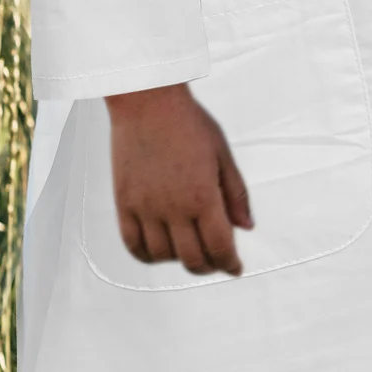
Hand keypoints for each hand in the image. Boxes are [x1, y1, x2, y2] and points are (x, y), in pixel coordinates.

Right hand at [104, 83, 252, 276]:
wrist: (147, 102)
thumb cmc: (189, 122)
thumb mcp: (222, 153)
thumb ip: (235, 193)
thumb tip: (247, 227)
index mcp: (203, 195)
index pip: (219, 247)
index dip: (230, 264)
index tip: (235, 268)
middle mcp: (173, 208)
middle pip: (193, 259)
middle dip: (209, 266)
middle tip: (216, 261)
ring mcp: (145, 208)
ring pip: (163, 256)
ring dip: (180, 260)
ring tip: (189, 250)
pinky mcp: (124, 203)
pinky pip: (133, 245)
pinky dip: (148, 256)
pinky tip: (160, 250)